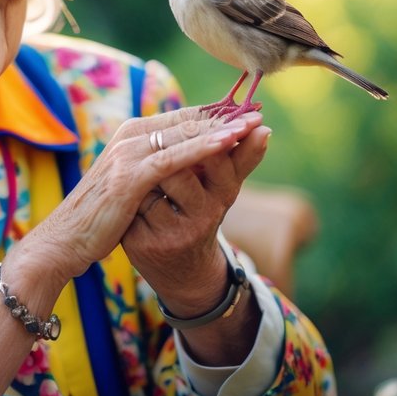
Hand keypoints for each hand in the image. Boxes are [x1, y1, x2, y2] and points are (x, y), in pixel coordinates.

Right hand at [23, 108, 264, 286]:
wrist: (65, 240)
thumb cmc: (101, 216)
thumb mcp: (135, 186)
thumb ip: (158, 167)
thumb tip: (185, 160)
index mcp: (131, 135)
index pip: (182, 118)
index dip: (216, 114)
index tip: (248, 112)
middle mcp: (130, 136)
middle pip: (187, 121)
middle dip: (225, 116)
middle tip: (258, 111)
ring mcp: (128, 154)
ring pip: (184, 135)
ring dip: (221, 127)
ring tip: (253, 122)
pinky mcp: (130, 176)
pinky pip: (174, 159)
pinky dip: (203, 148)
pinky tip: (228, 143)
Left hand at [121, 122, 270, 316]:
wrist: (183, 272)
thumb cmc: (202, 215)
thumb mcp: (223, 190)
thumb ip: (242, 158)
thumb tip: (265, 127)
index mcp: (221, 200)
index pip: (216, 161)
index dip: (206, 138)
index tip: (190, 124)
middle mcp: (200, 220)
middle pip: (181, 172)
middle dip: (170, 154)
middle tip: (163, 140)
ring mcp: (169, 233)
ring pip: (151, 186)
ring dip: (149, 172)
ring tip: (148, 167)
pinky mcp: (141, 243)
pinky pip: (132, 204)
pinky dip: (132, 193)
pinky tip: (132, 193)